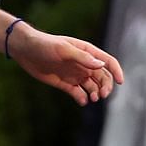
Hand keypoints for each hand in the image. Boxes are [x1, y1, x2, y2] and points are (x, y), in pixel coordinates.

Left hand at [7, 26, 122, 105]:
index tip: (120, 82)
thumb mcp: (64, 50)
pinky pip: (78, 93)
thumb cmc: (44, 45)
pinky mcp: (64, 83)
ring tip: (92, 98)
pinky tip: (82, 100)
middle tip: (101, 95)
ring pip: (92, 86)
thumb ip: (83, 57)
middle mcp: (83, 63)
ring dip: (95, 93)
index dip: (116, 71)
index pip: (107, 61)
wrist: (25, 50)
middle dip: (105, 86)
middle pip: (102, 77)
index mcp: (87, 52)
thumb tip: (101, 65)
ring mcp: (74, 74)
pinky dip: (82, 98)